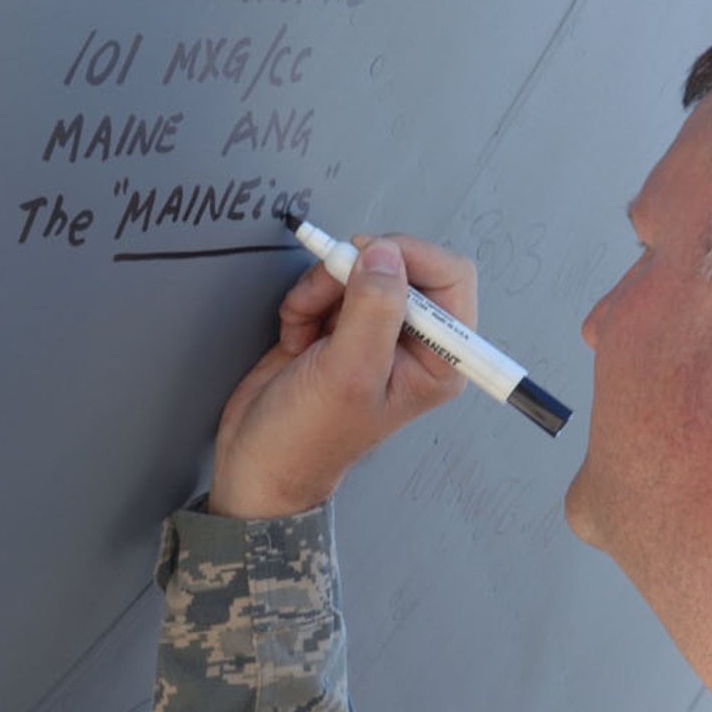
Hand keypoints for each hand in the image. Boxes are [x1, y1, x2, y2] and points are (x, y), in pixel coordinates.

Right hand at [207, 235, 475, 519]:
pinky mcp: (342, 323)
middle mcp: (415, 342)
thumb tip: (386, 253)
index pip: (452, 277)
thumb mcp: (349, 374)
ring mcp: (376, 330)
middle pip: (401, 264)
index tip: (367, 259)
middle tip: (325, 296)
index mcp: (439, 359)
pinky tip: (298, 338)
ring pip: (359, 268)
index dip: (410, 257)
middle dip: (354, 272)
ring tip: (305, 328)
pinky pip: (329, 282)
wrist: (259, 457)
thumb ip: (374, 310)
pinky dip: (306, 300)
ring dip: (322, 288)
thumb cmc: (310, 438)